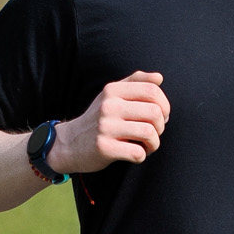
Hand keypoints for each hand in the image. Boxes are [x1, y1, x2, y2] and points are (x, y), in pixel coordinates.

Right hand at [51, 71, 169, 173]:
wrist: (69, 143)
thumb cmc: (98, 119)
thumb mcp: (111, 95)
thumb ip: (135, 82)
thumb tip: (159, 77)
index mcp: (113, 90)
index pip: (152, 91)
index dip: (164, 106)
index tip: (161, 116)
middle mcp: (109, 106)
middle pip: (154, 112)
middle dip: (161, 126)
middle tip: (153, 133)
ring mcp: (105, 127)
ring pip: (149, 133)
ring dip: (154, 143)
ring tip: (147, 146)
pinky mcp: (104, 148)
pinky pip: (137, 152)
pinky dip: (142, 156)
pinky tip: (136, 154)